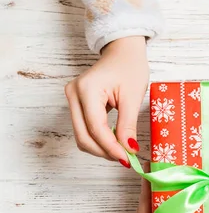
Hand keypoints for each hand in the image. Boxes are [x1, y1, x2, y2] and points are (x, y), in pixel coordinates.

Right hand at [65, 36, 148, 165]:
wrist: (123, 52)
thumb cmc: (130, 67)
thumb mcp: (133, 97)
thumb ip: (127, 125)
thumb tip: (128, 149)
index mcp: (87, 90)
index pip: (96, 128)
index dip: (111, 148)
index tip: (127, 160)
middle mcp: (73, 94)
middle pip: (83, 136)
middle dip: (104, 151)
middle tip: (126, 160)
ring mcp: (72, 99)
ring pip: (82, 135)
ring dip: (101, 148)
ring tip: (122, 152)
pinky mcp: (77, 103)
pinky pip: (84, 129)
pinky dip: (99, 139)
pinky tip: (115, 142)